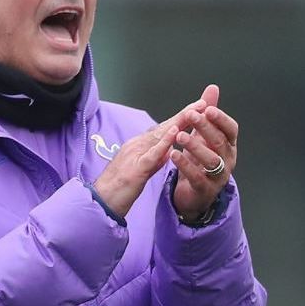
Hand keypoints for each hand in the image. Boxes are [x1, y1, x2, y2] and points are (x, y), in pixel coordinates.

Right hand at [93, 98, 206, 217]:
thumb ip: (154, 160)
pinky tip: (175, 132)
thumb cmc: (119, 190)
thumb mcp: (140, 172)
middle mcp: (136, 145)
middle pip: (164, 127)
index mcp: (138, 146)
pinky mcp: (135, 169)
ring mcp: (135, 155)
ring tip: (195, 110)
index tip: (197, 110)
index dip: (181, 119)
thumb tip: (167, 152)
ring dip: (179, 121)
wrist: (100, 202)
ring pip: (160, 134)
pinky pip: (152, 153)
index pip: (163, 129)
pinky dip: (164, 141)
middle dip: (185, 115)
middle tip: (203, 103)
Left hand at [170, 84, 238, 220]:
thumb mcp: (203, 134)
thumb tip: (212, 88)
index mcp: (229, 145)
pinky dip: (185, 165)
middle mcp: (228, 160)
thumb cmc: (200, 159)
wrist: (194, 192)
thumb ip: (208, 112)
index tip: (208, 109)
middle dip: (205, 128)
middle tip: (190, 115)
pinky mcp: (205, 189)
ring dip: (195, 146)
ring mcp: (218, 176)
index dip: (221, 119)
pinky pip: (197, 177)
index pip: (231, 130)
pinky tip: (173, 154)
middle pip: (220, 142)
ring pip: (211, 160)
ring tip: (180, 136)